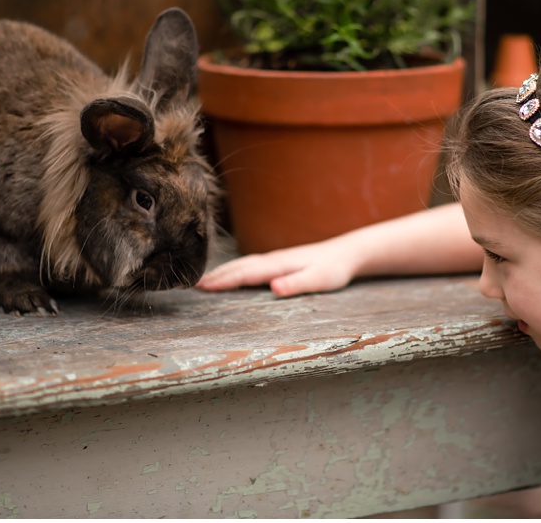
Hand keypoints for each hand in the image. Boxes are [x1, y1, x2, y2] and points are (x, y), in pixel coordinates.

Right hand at [196, 240, 358, 296]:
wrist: (348, 252)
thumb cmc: (334, 269)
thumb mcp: (319, 280)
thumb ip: (297, 284)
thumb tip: (274, 288)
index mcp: (278, 265)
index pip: (245, 273)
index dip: (222, 280)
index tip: (201, 286)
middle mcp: (273, 259)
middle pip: (239, 266)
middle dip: (216, 275)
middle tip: (192, 284)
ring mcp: (276, 258)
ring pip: (243, 264)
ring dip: (224, 271)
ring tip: (205, 280)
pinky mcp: (280, 261)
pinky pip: (251, 265)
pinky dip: (236, 269)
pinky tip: (233, 274)